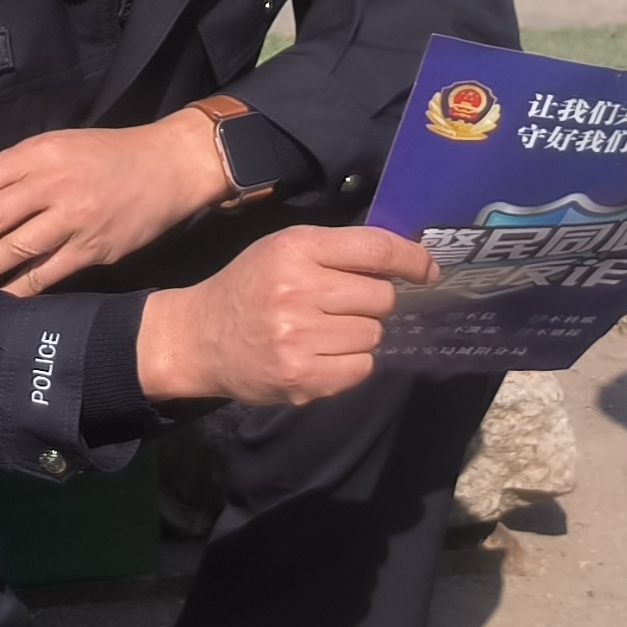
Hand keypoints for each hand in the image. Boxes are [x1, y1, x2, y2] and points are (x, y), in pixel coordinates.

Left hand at [0, 115, 232, 294]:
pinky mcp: (92, 249)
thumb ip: (24, 166)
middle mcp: (54, 183)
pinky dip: (17, 290)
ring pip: (12, 251)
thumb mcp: (62, 143)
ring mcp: (74, 219)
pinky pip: (44, 275)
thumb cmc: (112, 154)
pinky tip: (3, 298)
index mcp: (40, 153)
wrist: (169, 166)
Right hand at [138, 223, 436, 406]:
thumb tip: (405, 262)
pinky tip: (319, 355)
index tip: (428, 271)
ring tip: (320, 331)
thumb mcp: (283, 250)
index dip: (412, 260)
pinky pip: (361, 368)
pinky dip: (349, 364)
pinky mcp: (302, 377)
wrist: (199, 338)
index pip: (375, 251)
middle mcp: (298, 290)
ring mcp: (299, 338)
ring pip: (373, 335)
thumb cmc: (250, 288)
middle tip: (337, 306)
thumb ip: (337, 251)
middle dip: (370, 303)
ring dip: (358, 334)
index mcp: (296, 249)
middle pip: (381, 298)